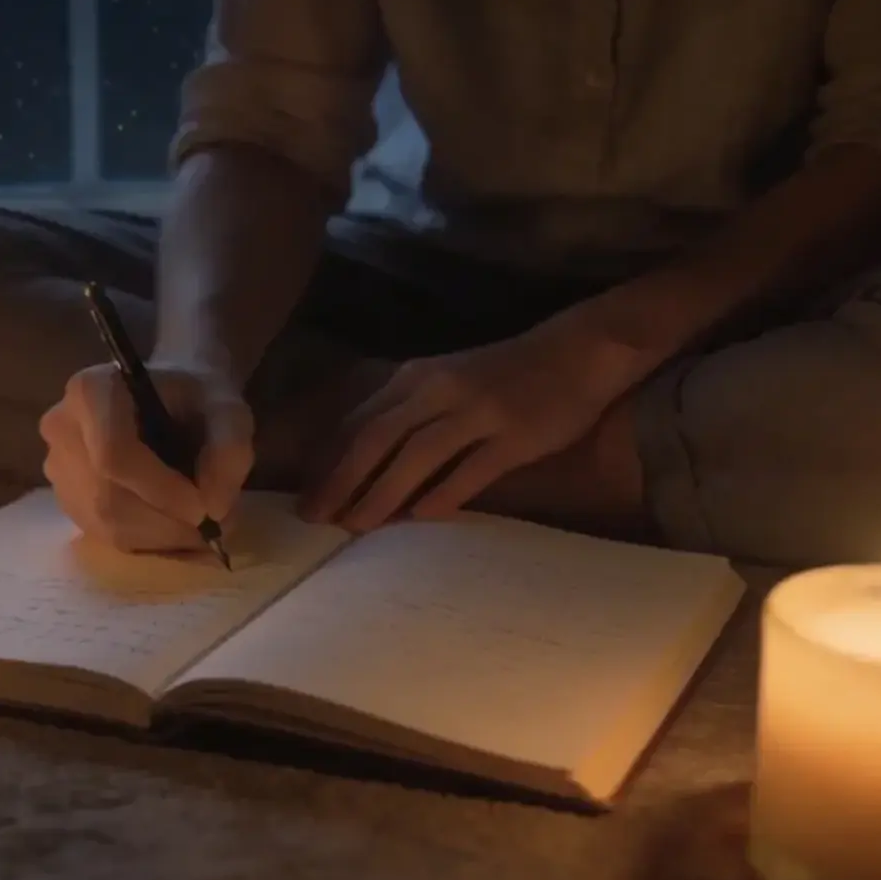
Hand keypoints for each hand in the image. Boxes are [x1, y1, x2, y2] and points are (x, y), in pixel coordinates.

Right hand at [39, 360, 253, 551]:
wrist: (171, 397)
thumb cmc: (196, 397)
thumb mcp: (229, 411)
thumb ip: (230, 451)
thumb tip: (213, 508)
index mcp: (91, 391)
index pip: (113, 456)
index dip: (161, 492)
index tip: (206, 509)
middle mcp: (60, 428)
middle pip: (107, 497)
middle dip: (166, 521)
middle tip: (211, 525)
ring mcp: (56, 465)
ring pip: (104, 522)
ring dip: (159, 535)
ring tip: (196, 522)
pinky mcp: (64, 496)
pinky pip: (102, 533)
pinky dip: (145, 539)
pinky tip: (172, 523)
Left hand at [300, 323, 638, 530]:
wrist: (575, 353)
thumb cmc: (501, 375)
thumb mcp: (443, 383)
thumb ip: (405, 417)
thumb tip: (358, 466)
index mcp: (415, 379)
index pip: (358, 423)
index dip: (328, 463)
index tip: (304, 499)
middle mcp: (439, 391)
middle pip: (376, 438)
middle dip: (340, 480)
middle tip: (315, 519)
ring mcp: (478, 412)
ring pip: (417, 454)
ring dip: (382, 492)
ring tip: (357, 526)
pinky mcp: (515, 435)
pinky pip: (471, 469)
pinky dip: (442, 494)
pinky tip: (420, 519)